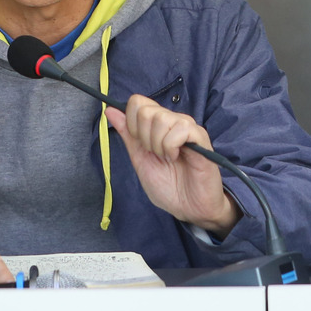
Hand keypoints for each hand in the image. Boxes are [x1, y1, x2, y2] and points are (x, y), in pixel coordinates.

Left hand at [105, 94, 240, 236]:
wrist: (189, 208)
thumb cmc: (168, 186)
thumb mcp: (140, 159)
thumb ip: (127, 135)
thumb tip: (110, 110)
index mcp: (157, 124)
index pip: (138, 102)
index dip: (131, 123)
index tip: (140, 144)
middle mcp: (173, 121)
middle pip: (146, 111)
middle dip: (144, 138)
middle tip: (156, 155)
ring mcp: (187, 127)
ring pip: (161, 118)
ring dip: (158, 145)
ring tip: (168, 158)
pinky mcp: (200, 137)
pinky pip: (180, 129)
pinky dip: (171, 147)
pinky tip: (177, 158)